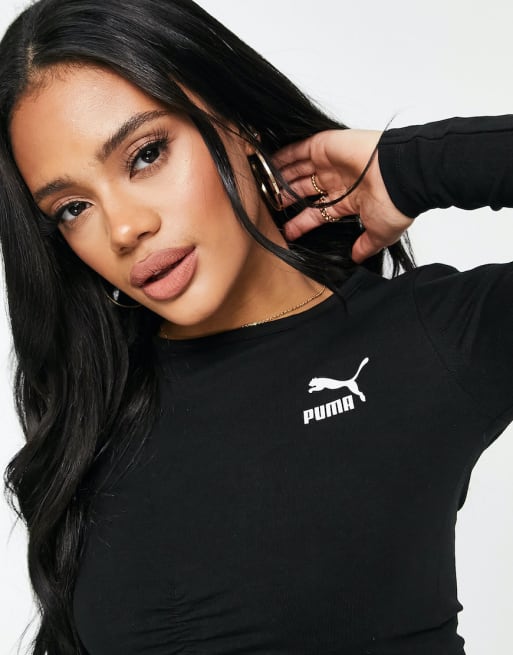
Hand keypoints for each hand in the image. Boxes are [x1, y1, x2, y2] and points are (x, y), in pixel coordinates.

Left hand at [272, 129, 413, 262]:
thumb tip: (357, 258)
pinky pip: (298, 150)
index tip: (287, 231)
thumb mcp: (380, 234)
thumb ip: (365, 246)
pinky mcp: (325, 146)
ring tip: (263, 186)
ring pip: (299, 170)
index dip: (301, 222)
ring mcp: (331, 162)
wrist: (401, 176)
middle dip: (287, 197)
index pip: (318, 213)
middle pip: (304, 190)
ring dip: (281, 177)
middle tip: (270, 205)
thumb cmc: (395, 203)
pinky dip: (283, 156)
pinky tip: (268, 164)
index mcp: (349, 200)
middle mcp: (338, 180)